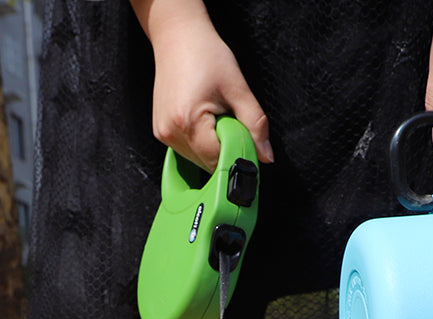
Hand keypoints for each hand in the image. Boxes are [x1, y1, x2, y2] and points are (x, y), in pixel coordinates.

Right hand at [131, 0, 273, 170]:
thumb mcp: (239, 89)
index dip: (237, 156)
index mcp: (187, 122)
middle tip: (229, 121)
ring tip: (214, 116)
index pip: (218, 161)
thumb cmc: (205, 54)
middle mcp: (170, 132)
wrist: (177, 35)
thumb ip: (256, 125)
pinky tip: (203, 119)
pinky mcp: (161, 131)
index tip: (246, 143)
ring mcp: (163, 133)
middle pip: (208, 164)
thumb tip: (266, 156)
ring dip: (212, 147)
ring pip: (198, 160)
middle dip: (225, 150)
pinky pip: (188, 150)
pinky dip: (201, 142)